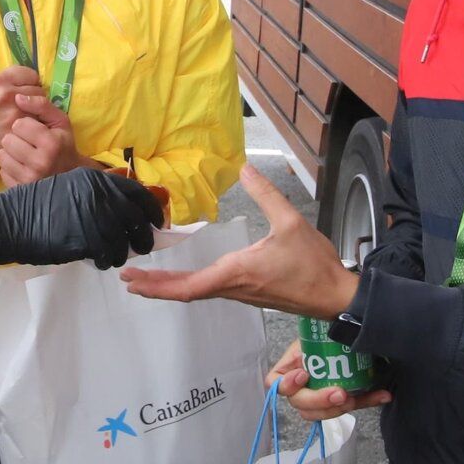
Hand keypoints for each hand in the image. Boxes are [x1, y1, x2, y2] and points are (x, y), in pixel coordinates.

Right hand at [0, 67, 44, 151]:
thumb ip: (6, 79)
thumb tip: (27, 78)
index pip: (29, 74)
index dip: (30, 81)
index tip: (28, 86)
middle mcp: (8, 94)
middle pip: (38, 89)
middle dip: (34, 95)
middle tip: (28, 102)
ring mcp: (16, 112)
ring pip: (40, 105)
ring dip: (37, 109)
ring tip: (28, 113)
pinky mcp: (21, 128)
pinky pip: (38, 120)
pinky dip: (36, 121)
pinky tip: (28, 124)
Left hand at [0, 95, 84, 184]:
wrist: (71, 177)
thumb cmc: (63, 145)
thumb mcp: (60, 121)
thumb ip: (41, 105)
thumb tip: (17, 97)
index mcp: (51, 143)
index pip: (19, 124)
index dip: (25, 125)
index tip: (34, 131)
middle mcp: (40, 162)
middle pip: (8, 139)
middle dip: (16, 138)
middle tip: (27, 143)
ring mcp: (29, 179)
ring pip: (1, 155)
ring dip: (10, 152)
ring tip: (23, 154)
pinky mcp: (20, 189)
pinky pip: (2, 170)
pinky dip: (10, 167)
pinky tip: (22, 166)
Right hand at [0, 167, 163, 271]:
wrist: (9, 222)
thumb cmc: (34, 208)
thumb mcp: (68, 188)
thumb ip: (95, 196)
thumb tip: (120, 214)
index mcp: (96, 179)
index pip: (137, 192)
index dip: (152, 209)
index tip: (156, 221)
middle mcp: (100, 195)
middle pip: (136, 218)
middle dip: (144, 236)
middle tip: (144, 246)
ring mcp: (95, 217)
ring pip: (124, 240)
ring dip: (124, 252)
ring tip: (116, 258)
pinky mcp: (88, 239)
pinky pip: (109, 255)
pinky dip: (108, 261)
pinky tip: (101, 262)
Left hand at [120, 164, 357, 316]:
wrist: (335, 296)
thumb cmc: (314, 264)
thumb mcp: (291, 222)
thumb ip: (267, 194)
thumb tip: (246, 167)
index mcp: (236, 273)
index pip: (188, 286)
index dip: (158, 285)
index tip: (134, 281)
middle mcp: (232, 288)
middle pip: (185, 292)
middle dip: (155, 287)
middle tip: (127, 280)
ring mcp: (240, 293)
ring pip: (196, 293)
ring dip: (170, 287)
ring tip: (146, 280)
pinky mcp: (248, 294)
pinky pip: (210, 291)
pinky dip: (188, 286)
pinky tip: (183, 279)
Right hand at [266, 339, 390, 420]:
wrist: (354, 333)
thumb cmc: (330, 330)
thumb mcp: (320, 328)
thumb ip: (320, 329)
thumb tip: (322, 316)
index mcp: (291, 366)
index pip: (275, 382)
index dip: (287, 384)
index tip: (305, 374)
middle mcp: (302, 385)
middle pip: (300, 404)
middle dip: (319, 400)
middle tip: (339, 392)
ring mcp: (321, 396)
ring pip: (320, 414)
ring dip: (338, 409)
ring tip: (355, 397)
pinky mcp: (341, 401)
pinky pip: (350, 407)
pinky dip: (368, 400)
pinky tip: (383, 395)